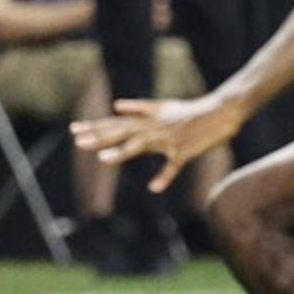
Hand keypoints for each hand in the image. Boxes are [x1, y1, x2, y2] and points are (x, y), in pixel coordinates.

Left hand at [72, 93, 245, 192]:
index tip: (74, 130)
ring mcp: (168, 140)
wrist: (219, 112)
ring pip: (142, 146)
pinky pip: (172, 166)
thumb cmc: (191, 110)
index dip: (95, 127)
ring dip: (123, 152)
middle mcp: (154, 128)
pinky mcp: (184, 151)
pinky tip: (153, 188)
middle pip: (123, 133)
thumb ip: (139, 107)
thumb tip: (116, 105)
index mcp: (147, 120)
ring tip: (103, 159)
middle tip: (79, 142)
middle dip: (100, 138)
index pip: (116, 123)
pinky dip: (164, 177)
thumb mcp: (163, 106)